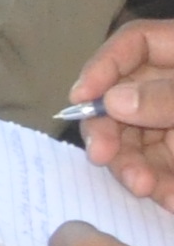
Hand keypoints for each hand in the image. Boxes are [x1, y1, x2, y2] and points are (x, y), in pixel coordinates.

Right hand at [68, 21, 173, 200]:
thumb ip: (169, 95)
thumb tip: (112, 102)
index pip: (135, 44)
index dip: (104, 66)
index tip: (80, 95)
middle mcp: (173, 87)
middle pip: (126, 100)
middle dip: (110, 131)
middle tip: (101, 156)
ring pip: (139, 141)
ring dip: (133, 167)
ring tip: (143, 188)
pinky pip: (164, 170)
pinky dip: (163, 188)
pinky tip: (168, 201)